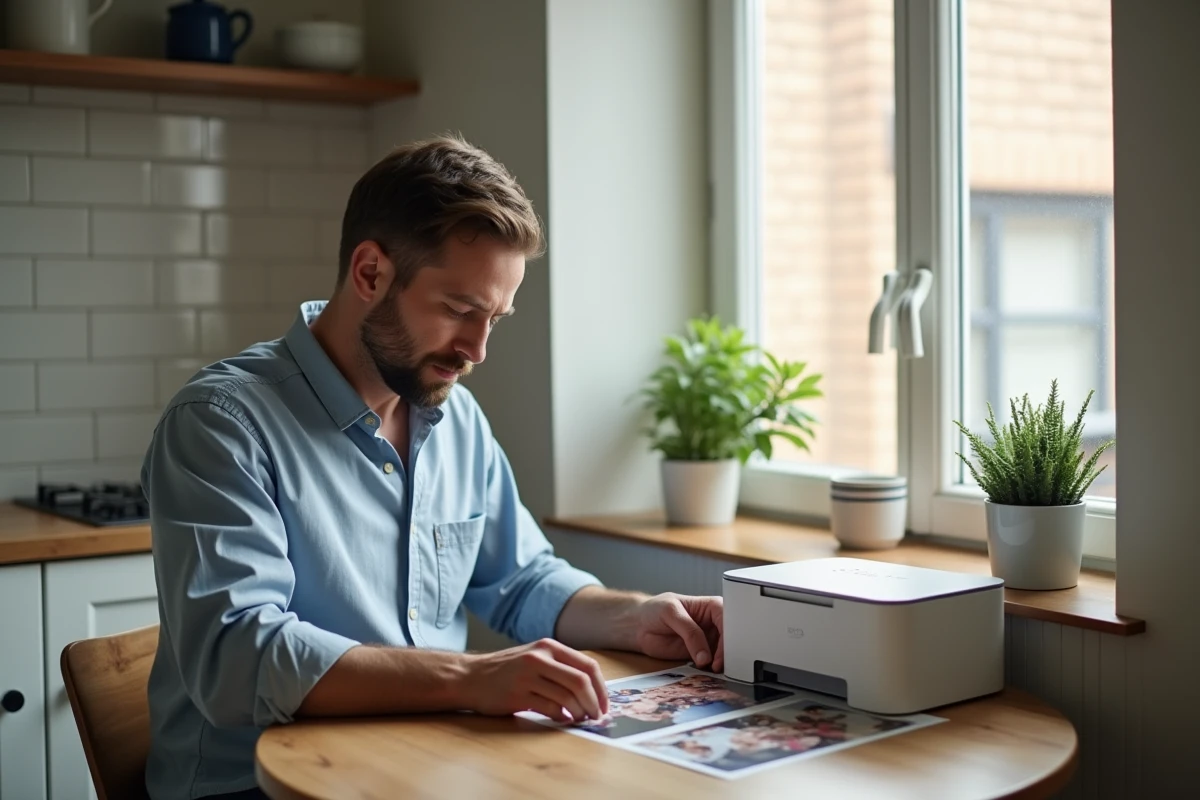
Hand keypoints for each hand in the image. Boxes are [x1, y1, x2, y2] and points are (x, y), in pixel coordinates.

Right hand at [457, 638, 608, 722]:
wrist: (469, 677)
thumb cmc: (506, 671)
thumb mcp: (534, 658)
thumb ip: (559, 668)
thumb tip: (591, 691)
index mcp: (548, 646)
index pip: (587, 666)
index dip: (601, 688)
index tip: (604, 704)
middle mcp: (539, 657)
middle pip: (581, 681)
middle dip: (594, 703)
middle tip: (596, 716)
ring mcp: (528, 675)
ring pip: (567, 696)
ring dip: (579, 712)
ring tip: (579, 719)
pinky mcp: (518, 694)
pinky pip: (549, 708)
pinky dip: (561, 717)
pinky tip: (561, 719)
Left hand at [632, 593, 723, 671]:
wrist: (639, 627)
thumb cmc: (655, 610)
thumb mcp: (671, 613)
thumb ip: (689, 631)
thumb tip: (705, 656)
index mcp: (711, 606)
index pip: (728, 619)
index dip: (729, 634)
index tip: (722, 651)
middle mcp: (714, 624)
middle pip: (731, 638)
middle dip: (728, 652)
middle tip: (719, 664)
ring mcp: (708, 641)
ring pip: (724, 653)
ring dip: (722, 663)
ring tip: (714, 670)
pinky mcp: (701, 655)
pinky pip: (712, 664)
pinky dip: (713, 670)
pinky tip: (709, 673)